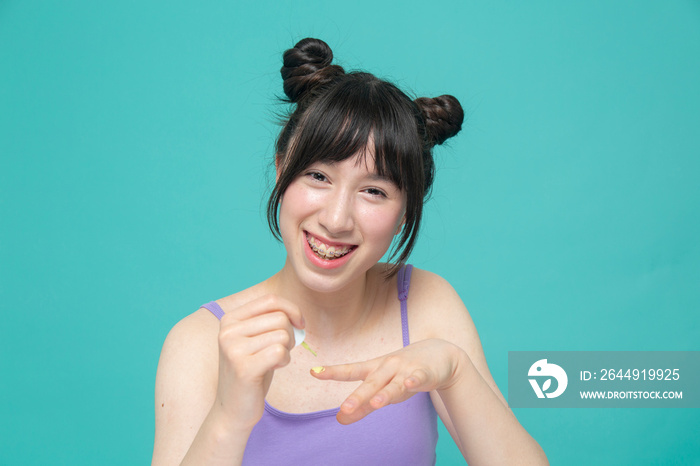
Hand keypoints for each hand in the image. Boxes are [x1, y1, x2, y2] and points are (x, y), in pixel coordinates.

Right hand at [214, 294, 304, 428]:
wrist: (232, 410)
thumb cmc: (252, 372)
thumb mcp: (256, 340)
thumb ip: (270, 321)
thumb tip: (296, 314)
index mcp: (229, 319)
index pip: (270, 300)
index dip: (292, 309)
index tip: (300, 324)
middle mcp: (228, 331)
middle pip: (280, 318)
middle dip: (291, 334)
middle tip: (281, 350)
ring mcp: (233, 349)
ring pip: (282, 335)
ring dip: (287, 350)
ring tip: (274, 361)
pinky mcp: (243, 368)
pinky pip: (280, 351)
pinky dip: (285, 360)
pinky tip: (274, 369)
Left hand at [310, 339, 464, 424]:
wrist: (440, 354)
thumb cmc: (405, 371)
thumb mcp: (384, 387)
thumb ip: (362, 405)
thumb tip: (340, 419)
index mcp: (375, 369)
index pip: (352, 371)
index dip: (333, 372)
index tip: (314, 372)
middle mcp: (388, 368)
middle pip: (371, 383)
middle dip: (358, 397)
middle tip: (344, 409)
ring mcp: (406, 369)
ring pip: (393, 384)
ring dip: (384, 393)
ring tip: (374, 403)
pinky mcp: (425, 373)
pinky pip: (418, 378)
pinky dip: (413, 381)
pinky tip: (408, 384)